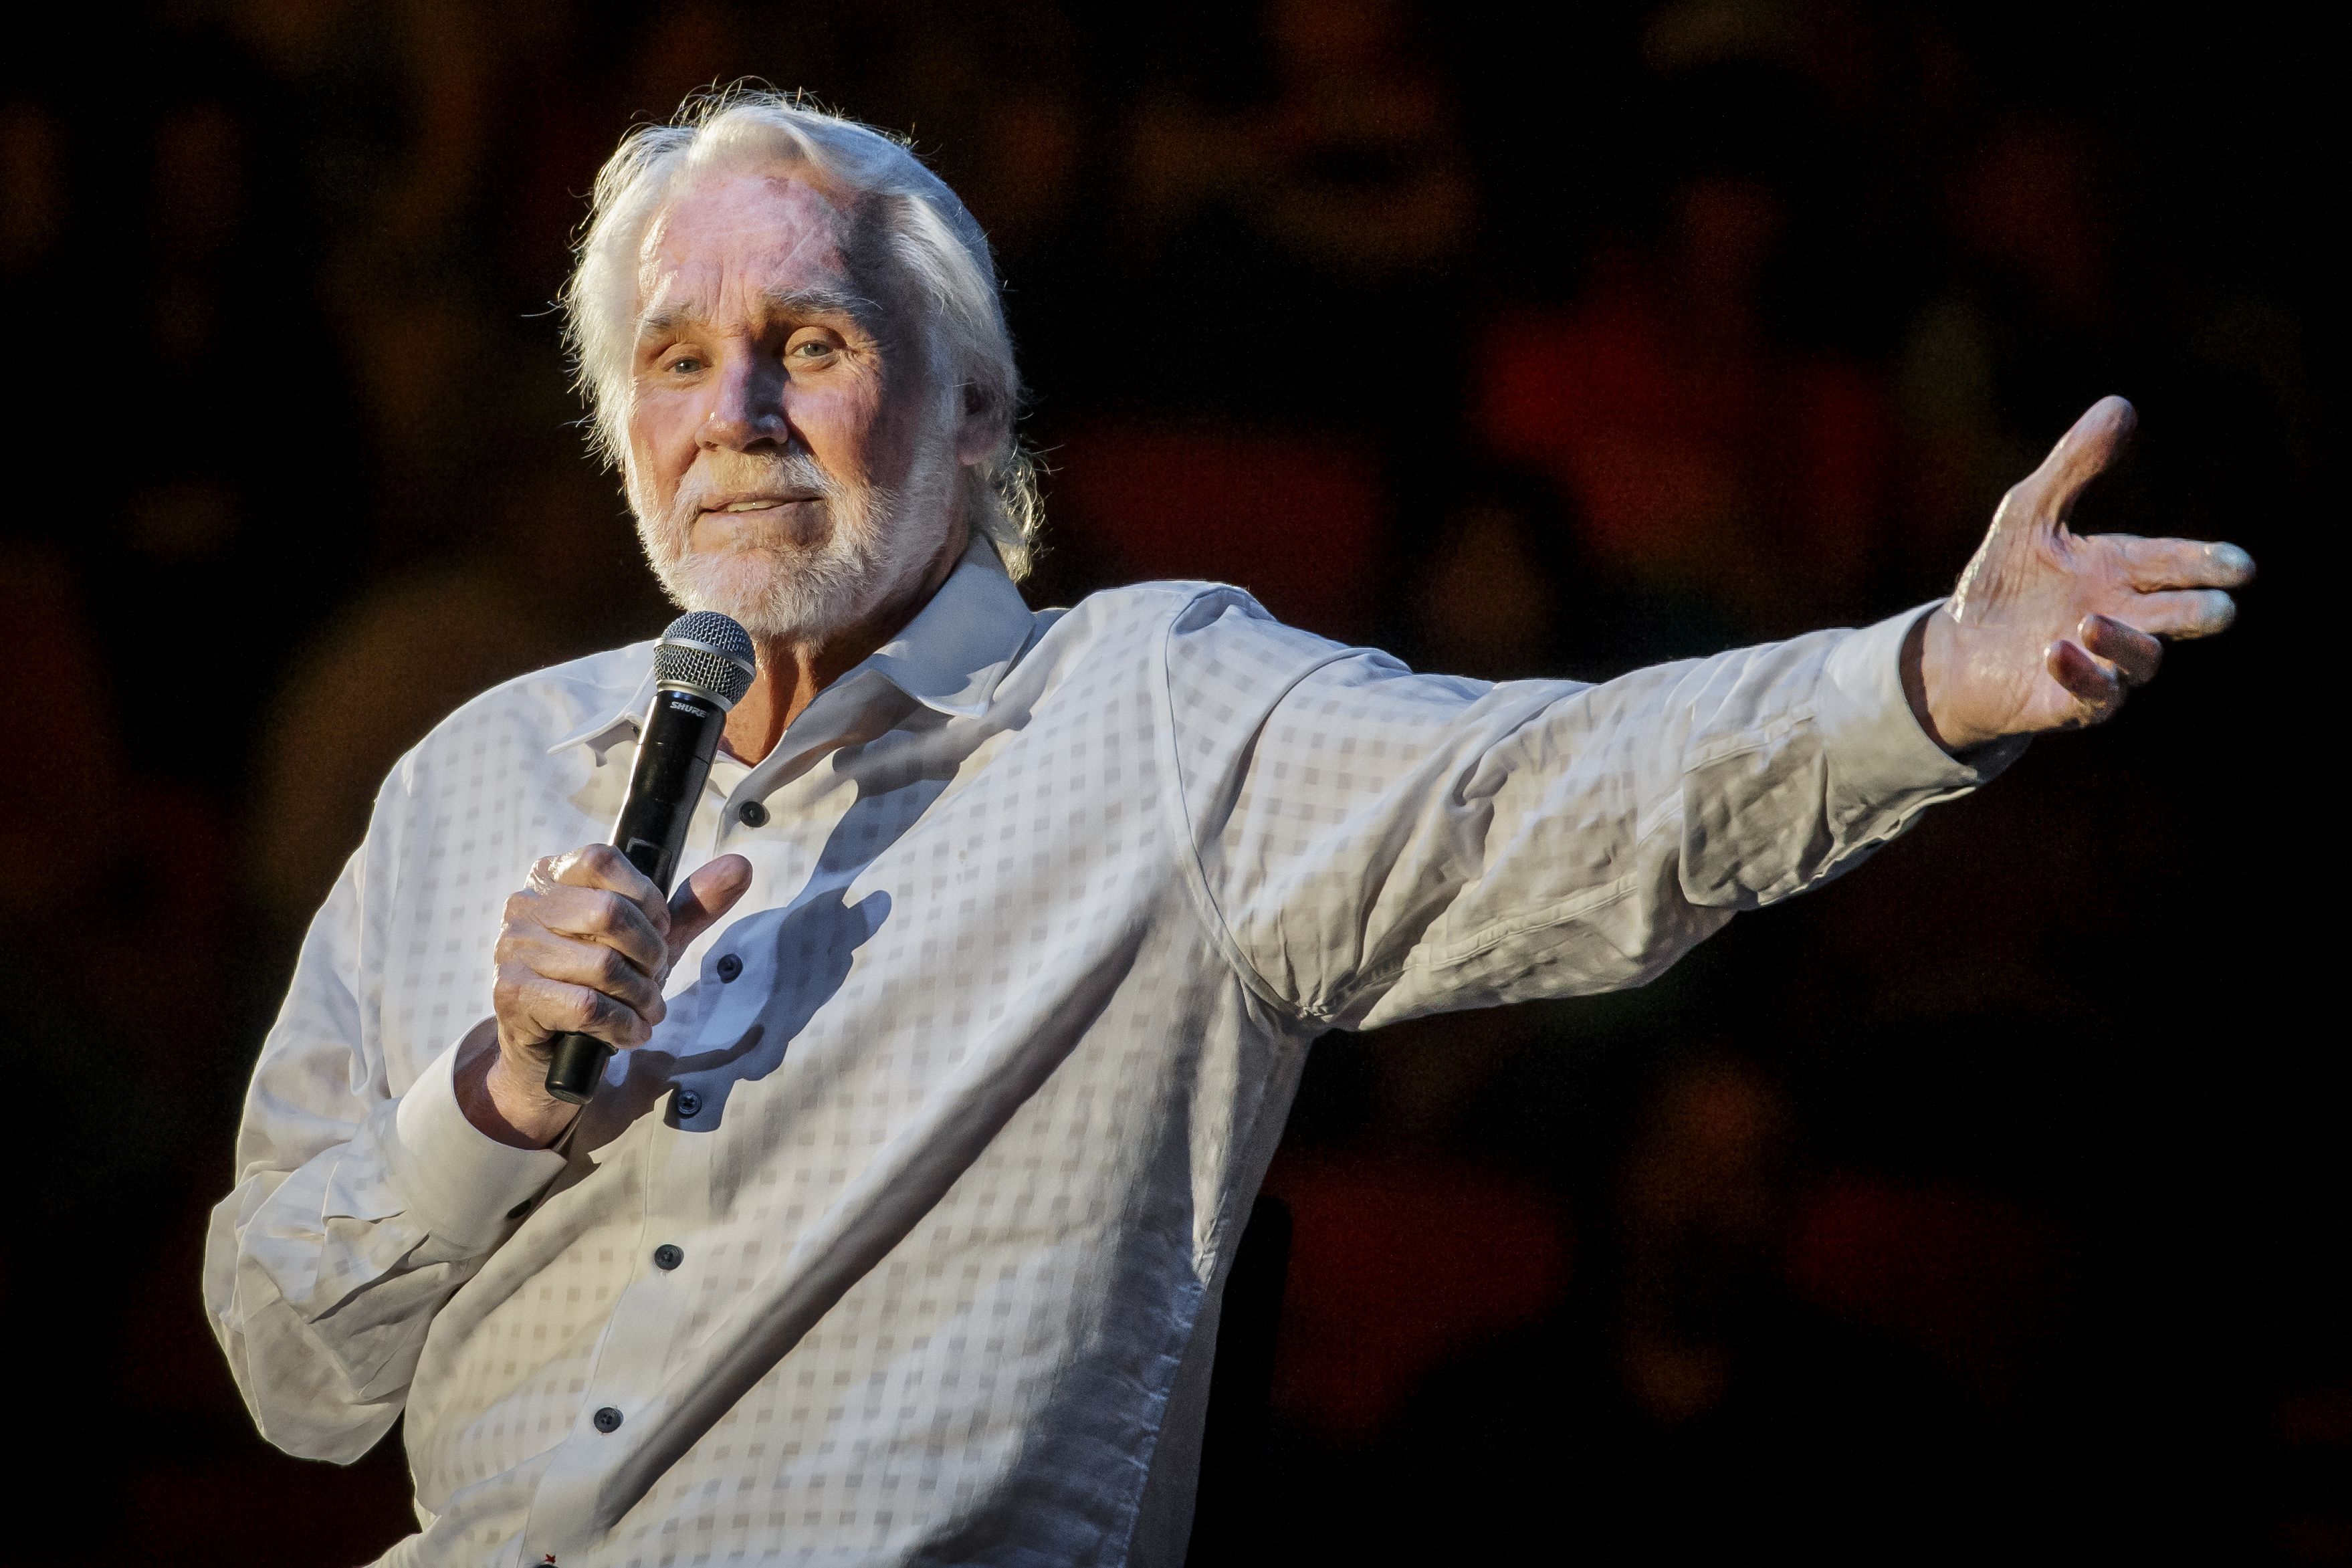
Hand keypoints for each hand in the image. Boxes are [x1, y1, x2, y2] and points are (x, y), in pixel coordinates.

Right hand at [459, 846, 752, 1146]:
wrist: (554, 1051)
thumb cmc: (602, 982)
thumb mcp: (650, 940)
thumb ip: (692, 904)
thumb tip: (740, 865)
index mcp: (552, 877)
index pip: (602, 859)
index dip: (646, 897)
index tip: (660, 929)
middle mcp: (524, 905)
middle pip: (608, 912)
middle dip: (649, 953)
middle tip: (656, 977)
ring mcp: (512, 950)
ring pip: (602, 965)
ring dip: (641, 997)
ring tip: (647, 1009)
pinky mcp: (512, 996)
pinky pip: (586, 1006)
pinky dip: (622, 1025)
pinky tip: (629, 1032)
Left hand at [1913, 396, 2254, 750]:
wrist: (1957, 649)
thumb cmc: (2004, 581)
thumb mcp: (2029, 512)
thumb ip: (2075, 465)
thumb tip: (2121, 404)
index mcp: (2124, 571)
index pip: (2180, 564)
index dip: (2212, 563)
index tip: (2239, 565)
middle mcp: (2125, 618)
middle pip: (2185, 617)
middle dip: (2202, 612)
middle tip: (2219, 607)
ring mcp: (2104, 663)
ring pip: (2144, 660)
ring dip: (2125, 641)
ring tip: (2093, 619)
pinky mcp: (2071, 701)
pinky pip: (2094, 696)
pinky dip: (2081, 675)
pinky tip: (2058, 651)